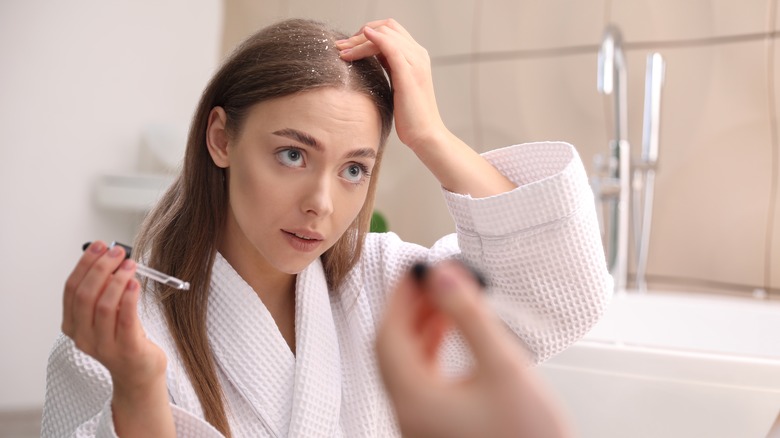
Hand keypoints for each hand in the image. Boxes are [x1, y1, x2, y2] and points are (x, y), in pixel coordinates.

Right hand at [62, 241, 173, 436]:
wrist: (139, 374)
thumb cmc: (125, 337)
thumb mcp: (107, 314)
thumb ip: (104, 290)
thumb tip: (111, 255)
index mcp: (73, 325)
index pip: (72, 289)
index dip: (85, 264)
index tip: (99, 246)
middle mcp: (83, 337)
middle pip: (85, 295)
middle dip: (101, 268)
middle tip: (118, 252)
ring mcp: (104, 346)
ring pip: (104, 306)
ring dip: (117, 279)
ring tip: (131, 264)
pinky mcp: (126, 350)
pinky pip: (125, 319)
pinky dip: (129, 297)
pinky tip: (135, 283)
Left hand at [336, 19, 447, 151]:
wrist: (425, 135)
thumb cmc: (410, 116)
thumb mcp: (397, 85)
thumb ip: (388, 68)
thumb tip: (367, 58)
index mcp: (416, 56)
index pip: (390, 30)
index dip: (367, 33)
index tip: (348, 46)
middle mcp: (418, 54)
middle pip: (387, 27)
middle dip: (360, 33)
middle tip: (340, 47)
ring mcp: (415, 62)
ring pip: (385, 35)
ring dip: (359, 39)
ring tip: (342, 51)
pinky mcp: (409, 73)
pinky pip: (390, 47)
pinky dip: (373, 40)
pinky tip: (358, 42)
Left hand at [376, 262, 571, 437]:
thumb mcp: (503, 367)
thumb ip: (470, 317)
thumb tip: (443, 276)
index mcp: (414, 400)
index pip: (389, 334)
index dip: (400, 296)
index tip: (415, 269)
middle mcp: (408, 414)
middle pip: (393, 349)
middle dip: (410, 308)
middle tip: (430, 280)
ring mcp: (419, 424)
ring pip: (406, 365)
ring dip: (420, 328)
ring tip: (443, 299)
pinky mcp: (435, 427)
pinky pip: (420, 380)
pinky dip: (429, 350)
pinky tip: (449, 333)